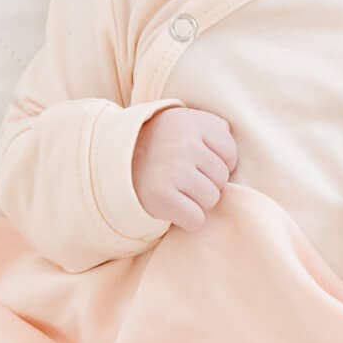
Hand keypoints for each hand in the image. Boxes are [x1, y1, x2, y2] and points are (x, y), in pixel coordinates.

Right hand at [133, 104, 236, 232]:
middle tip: (180, 179)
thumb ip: (210, 129)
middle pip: (222, 178)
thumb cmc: (154, 147)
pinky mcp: (162, 196)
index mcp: (192, 122)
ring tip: (175, 191)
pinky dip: (187, 220)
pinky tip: (171, 208)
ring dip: (197, 202)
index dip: (216, 163)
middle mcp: (184, 143)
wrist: (110, 165)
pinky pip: (196, 220)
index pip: (230, 152)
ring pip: (212, 200)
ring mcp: (174, 169)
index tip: (195, 163)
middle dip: (206, 183)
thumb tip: (232, 148)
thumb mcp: (180, 124)